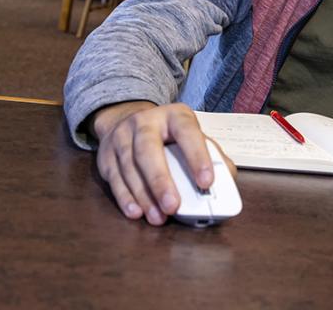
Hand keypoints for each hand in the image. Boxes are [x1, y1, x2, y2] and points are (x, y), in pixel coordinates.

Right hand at [89, 101, 234, 224]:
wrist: (128, 121)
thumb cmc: (169, 136)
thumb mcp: (192, 137)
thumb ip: (212, 156)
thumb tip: (226, 181)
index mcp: (174, 116)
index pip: (187, 132)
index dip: (197, 156)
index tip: (206, 182)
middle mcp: (145, 121)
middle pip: (148, 149)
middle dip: (161, 180)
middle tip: (173, 206)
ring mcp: (122, 136)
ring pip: (129, 166)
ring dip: (144, 195)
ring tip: (158, 217)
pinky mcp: (106, 154)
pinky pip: (114, 178)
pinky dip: (125, 197)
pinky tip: (136, 212)